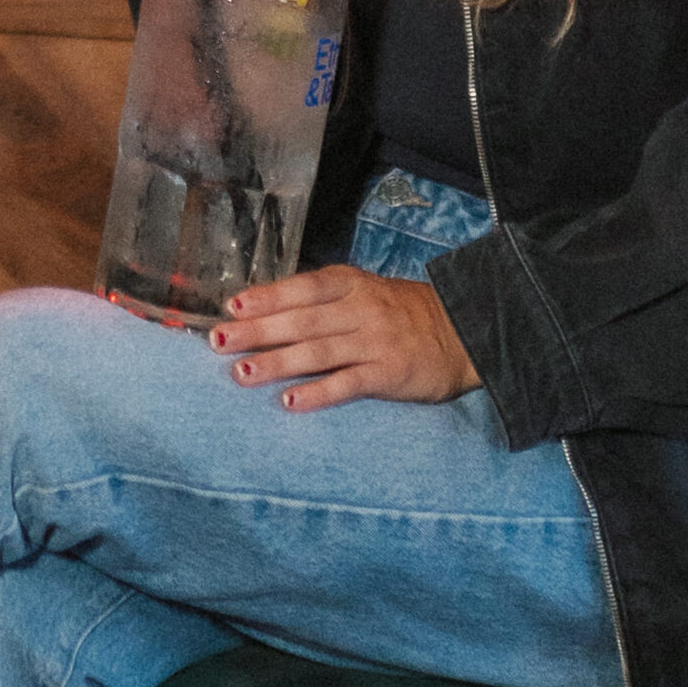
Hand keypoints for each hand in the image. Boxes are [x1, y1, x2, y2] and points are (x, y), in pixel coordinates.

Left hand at [212, 264, 479, 411]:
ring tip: (241, 374)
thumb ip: (321, 300)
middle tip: (219, 341)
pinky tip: (290, 402)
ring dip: (276, 363)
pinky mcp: (389, 374)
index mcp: (351, 284)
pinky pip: (348, 384)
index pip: (303, 287)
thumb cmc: (402, 313)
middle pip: (301, 320)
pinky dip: (318, 393)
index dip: (268, 296)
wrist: (468, 331)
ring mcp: (375, 341)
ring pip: (318, 352)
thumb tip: (265, 313)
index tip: (233, 306)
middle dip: (257, 331)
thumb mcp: (365, 292)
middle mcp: (360, 309)